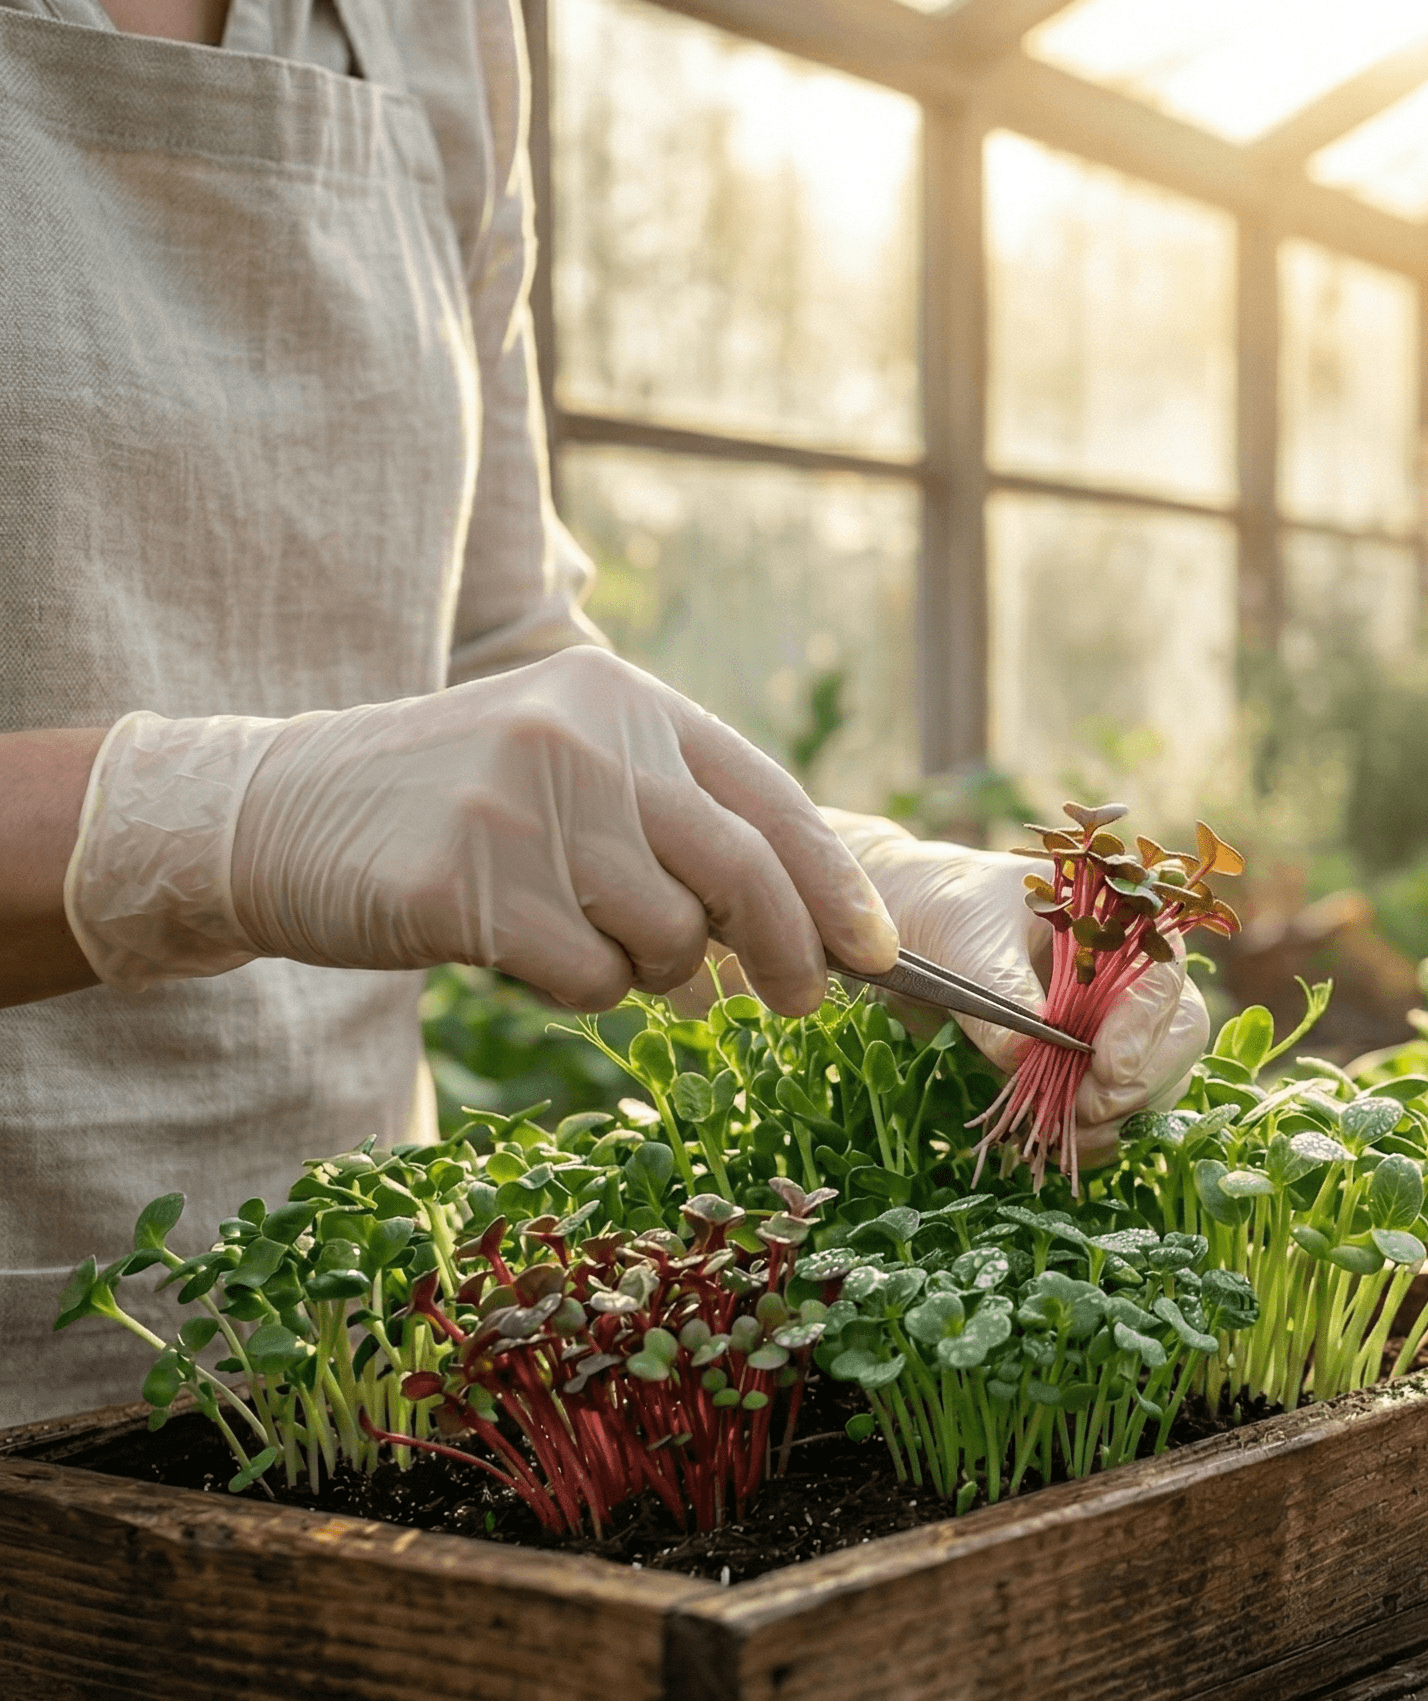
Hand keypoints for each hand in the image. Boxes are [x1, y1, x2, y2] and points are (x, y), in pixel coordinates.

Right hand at [66, 648, 897, 1010]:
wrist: (278, 810)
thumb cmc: (453, 807)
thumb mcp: (571, 774)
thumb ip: (674, 830)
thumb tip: (791, 936)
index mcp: (623, 698)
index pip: (766, 798)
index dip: (835, 882)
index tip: (876, 951)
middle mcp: (583, 736)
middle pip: (742, 869)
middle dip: (788, 950)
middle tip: (798, 1002)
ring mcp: (523, 805)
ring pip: (665, 934)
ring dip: (650, 969)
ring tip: (594, 943)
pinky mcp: (467, 883)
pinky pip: (587, 976)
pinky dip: (578, 988)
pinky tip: (523, 950)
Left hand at [826, 813, 1208, 1164]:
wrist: (916, 932)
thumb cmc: (949, 911)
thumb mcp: (967, 941)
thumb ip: (998, 992)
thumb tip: (1022, 1054)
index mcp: (1120, 919)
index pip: (1164, 972)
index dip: (1147, 1023)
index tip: (1109, 1066)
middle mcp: (1132, 973)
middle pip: (1178, 1033)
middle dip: (1139, 1081)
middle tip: (1084, 1108)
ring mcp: (1116, 1024)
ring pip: (1156, 1080)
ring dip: (1117, 1117)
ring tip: (1058, 1131)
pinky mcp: (1088, 1067)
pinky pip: (1118, 1111)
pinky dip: (1095, 1135)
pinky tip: (1053, 1142)